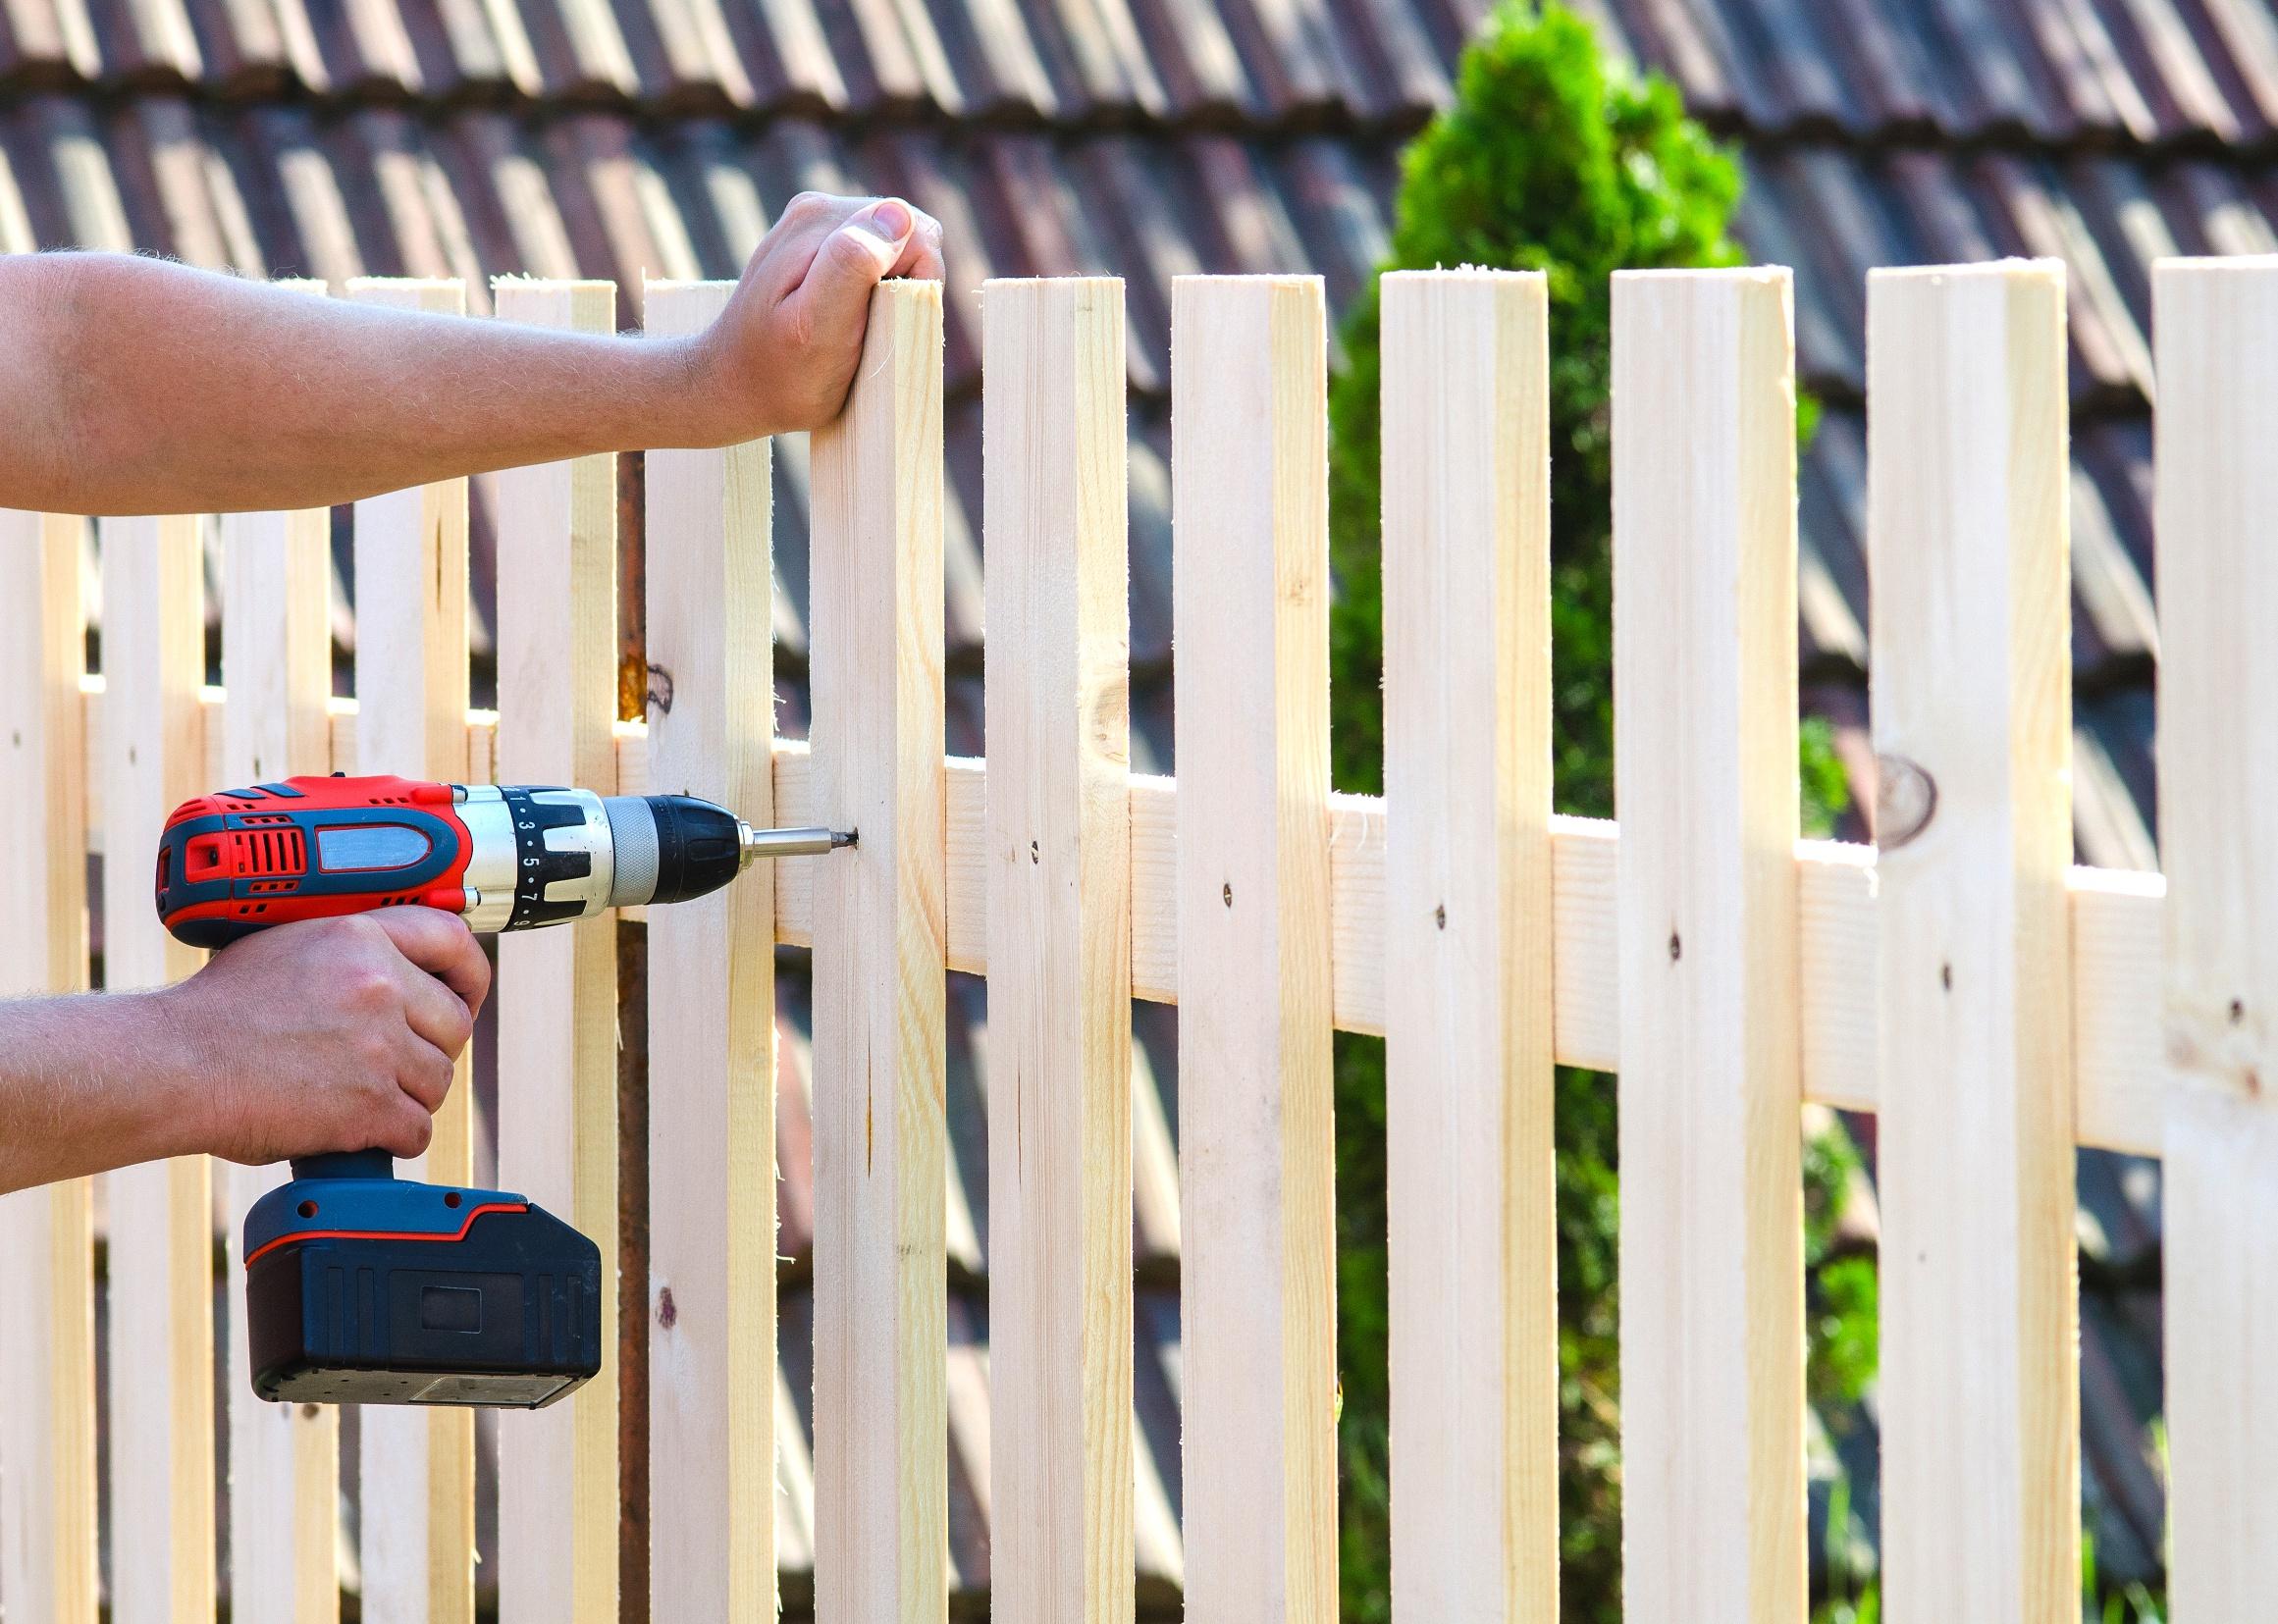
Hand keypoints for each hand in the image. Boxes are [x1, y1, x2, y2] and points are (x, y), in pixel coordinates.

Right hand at [163, 908, 491, 1164]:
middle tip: (392, 1065)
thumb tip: (403, 972)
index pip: (455, 943)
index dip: (469, 977)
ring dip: (407, 1097)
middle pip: (455, 1026)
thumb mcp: (289, 946)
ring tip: (358, 1097)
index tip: (465, 997)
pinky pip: (416, 1129)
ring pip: (437, 1082)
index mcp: (361, 937)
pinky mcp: (370, 1104)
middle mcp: (379, 985)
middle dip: (429, 1050)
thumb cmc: (216, 1013)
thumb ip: (353, 953)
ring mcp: (378, 1046)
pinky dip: (392, 1138)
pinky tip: (358, 1131)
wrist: (171, 1064)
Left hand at [687, 192, 944, 441]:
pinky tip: (847, 322)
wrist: (730, 386)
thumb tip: (897, 214)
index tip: (885, 326)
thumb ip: (853, 264)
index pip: (915, 234)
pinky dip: (875, 291)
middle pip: (909, 235)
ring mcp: (817, 224)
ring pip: (896, 246)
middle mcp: (821, 209)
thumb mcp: (818, 327)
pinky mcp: (817, 244)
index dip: (915, 285)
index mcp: (825, 222)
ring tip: (857, 331)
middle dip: (905, 285)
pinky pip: (874, 256)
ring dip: (891, 291)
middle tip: (870, 333)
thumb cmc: (780, 373)